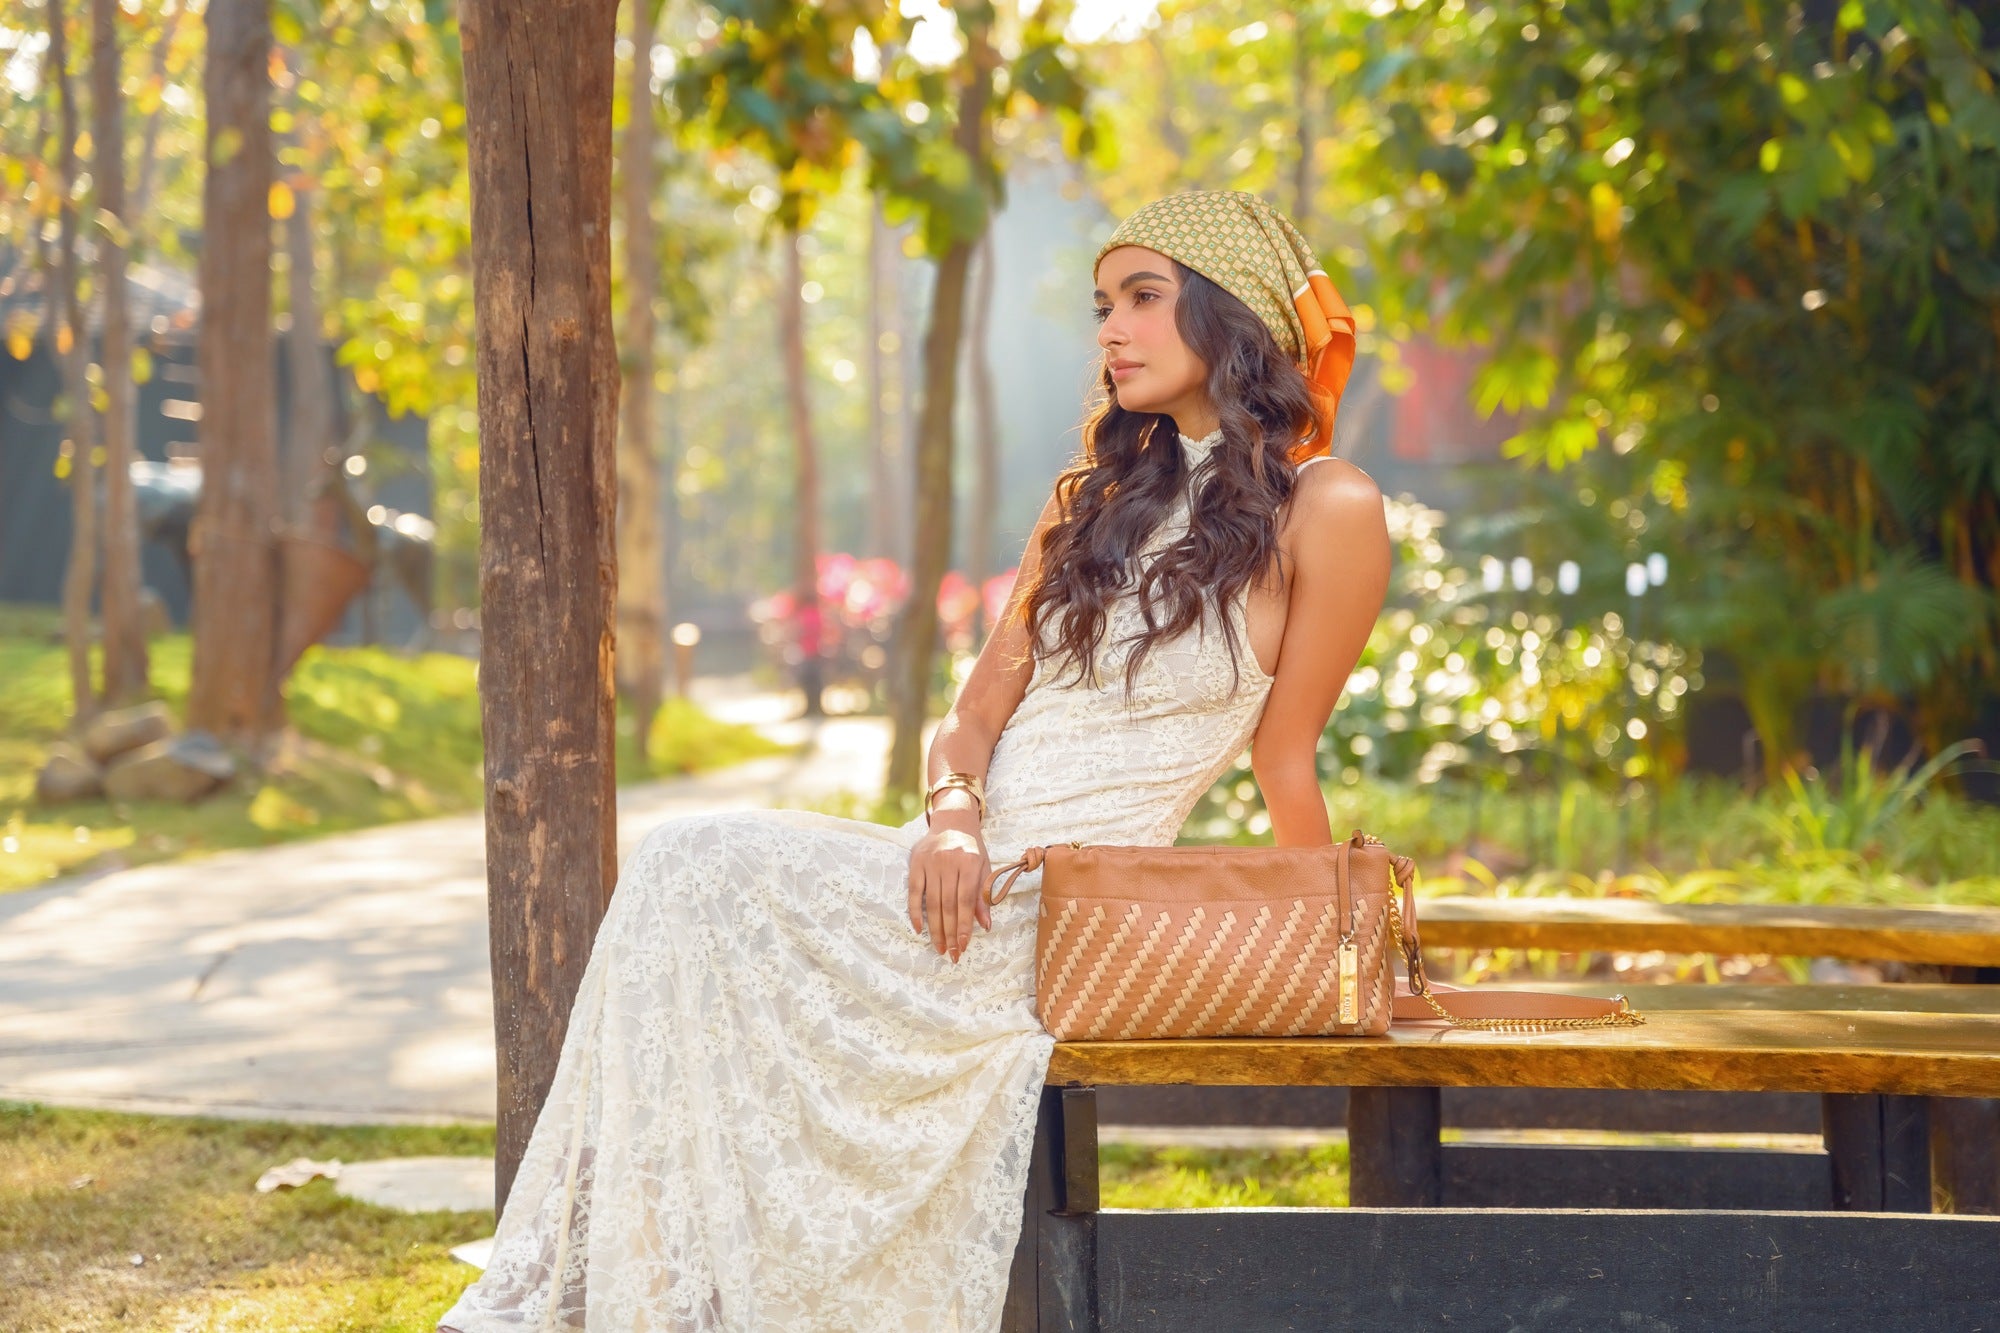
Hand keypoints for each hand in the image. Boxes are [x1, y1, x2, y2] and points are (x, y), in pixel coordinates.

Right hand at [906, 811, 991, 961]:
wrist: (953, 821)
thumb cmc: (971, 849)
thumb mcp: (983, 868)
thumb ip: (983, 895)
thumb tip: (985, 925)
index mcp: (969, 862)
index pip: (966, 900)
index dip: (964, 925)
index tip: (964, 945)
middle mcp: (949, 861)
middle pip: (948, 904)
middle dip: (950, 932)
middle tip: (952, 953)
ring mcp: (930, 862)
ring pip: (932, 902)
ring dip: (935, 928)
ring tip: (939, 947)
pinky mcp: (915, 863)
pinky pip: (913, 892)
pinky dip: (915, 912)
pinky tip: (920, 929)